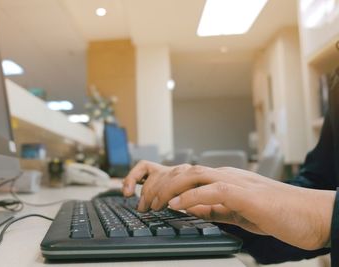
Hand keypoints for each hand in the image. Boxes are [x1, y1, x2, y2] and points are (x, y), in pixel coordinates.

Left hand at [122, 161, 335, 249]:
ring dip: (170, 188)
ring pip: (194, 175)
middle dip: (161, 185)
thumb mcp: (237, 213)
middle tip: (145, 203)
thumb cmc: (278, 213)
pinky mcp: (245, 194)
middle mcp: (227, 176)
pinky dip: (191, 197)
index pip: (188, 176)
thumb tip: (190, 209)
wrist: (310, 215)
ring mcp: (236, 182)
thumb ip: (214, 209)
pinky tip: (177, 205)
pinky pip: (212, 190)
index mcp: (225, 179)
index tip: (152, 200)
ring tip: (154, 203)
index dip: (166, 185)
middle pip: (185, 171)